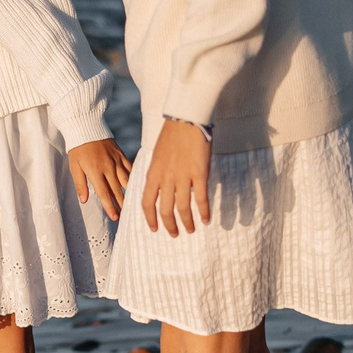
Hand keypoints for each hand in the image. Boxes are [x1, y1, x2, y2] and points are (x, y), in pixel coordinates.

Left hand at [67, 137, 130, 219]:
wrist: (87, 128)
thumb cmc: (78, 149)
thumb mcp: (74, 167)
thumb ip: (80, 184)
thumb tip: (84, 200)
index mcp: (95, 171)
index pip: (104, 193)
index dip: (109, 206)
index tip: (114, 217)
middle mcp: (108, 167)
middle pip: (117, 190)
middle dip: (121, 204)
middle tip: (126, 216)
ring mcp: (117, 161)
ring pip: (126, 181)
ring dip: (130, 194)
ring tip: (133, 205)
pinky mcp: (121, 155)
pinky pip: (130, 169)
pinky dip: (134, 178)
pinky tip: (137, 187)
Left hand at [140, 120, 214, 236]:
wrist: (185, 118)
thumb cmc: (172, 135)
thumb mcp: (157, 155)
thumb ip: (158, 172)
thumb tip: (161, 186)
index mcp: (153, 173)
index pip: (147, 202)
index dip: (150, 218)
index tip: (154, 229)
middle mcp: (165, 178)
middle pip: (165, 209)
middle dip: (169, 225)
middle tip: (174, 234)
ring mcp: (182, 177)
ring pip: (182, 208)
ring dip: (187, 222)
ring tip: (191, 230)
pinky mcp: (199, 173)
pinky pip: (201, 198)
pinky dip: (203, 211)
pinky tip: (206, 219)